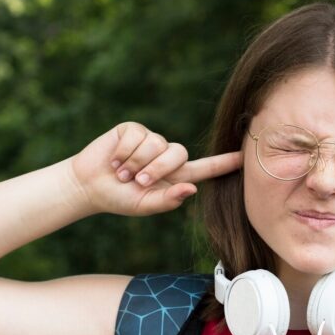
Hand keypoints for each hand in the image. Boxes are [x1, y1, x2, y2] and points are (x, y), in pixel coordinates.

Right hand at [69, 122, 242, 216]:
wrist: (89, 185)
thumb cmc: (119, 198)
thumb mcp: (145, 205)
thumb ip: (168, 200)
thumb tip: (192, 189)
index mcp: (175, 176)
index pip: (205, 168)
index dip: (224, 163)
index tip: (245, 157)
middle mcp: (166, 156)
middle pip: (178, 154)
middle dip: (156, 170)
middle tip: (137, 181)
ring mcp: (151, 140)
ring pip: (156, 145)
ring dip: (136, 162)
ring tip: (122, 172)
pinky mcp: (133, 129)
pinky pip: (137, 136)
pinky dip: (124, 151)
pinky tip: (114, 159)